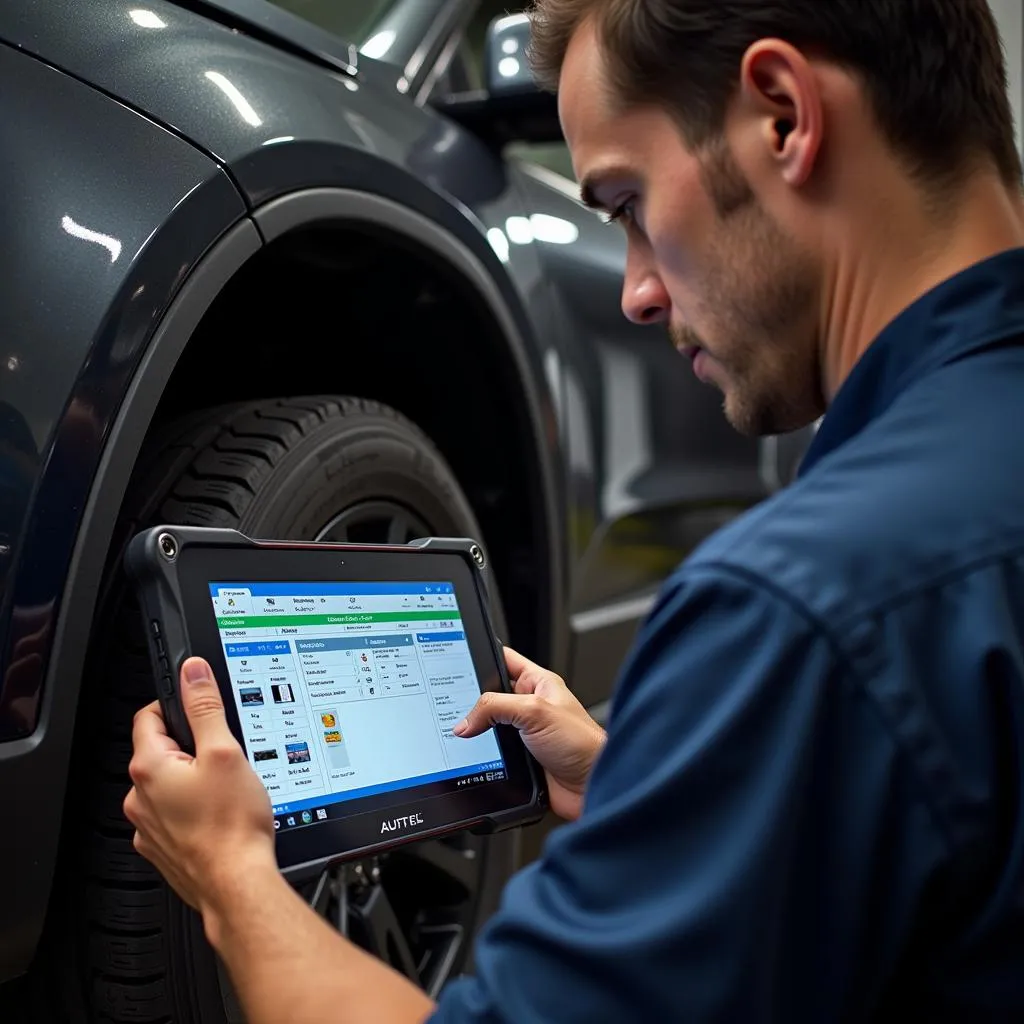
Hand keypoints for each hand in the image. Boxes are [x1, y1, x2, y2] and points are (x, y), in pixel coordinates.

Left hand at [124, 657, 276, 917]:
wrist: (237, 885)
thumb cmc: (231, 826)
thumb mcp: (225, 752)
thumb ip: (205, 708)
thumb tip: (192, 673)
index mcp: (150, 769)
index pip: (150, 716)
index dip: (177, 704)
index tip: (199, 707)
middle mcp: (140, 798)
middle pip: (160, 751)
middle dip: (191, 746)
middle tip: (224, 753)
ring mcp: (149, 827)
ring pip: (168, 785)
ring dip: (192, 780)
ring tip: (226, 789)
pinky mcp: (163, 848)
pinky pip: (174, 815)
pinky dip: (194, 810)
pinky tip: (221, 815)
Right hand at [454, 647, 605, 819]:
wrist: (593, 787)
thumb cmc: (583, 744)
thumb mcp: (535, 712)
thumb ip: (496, 707)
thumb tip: (465, 720)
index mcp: (539, 683)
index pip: (505, 660)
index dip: (484, 656)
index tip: (459, 657)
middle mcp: (531, 707)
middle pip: (491, 696)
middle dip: (472, 700)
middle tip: (453, 703)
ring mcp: (524, 734)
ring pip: (489, 727)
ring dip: (477, 733)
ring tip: (462, 732)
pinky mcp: (520, 760)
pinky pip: (492, 753)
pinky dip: (482, 756)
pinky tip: (474, 757)